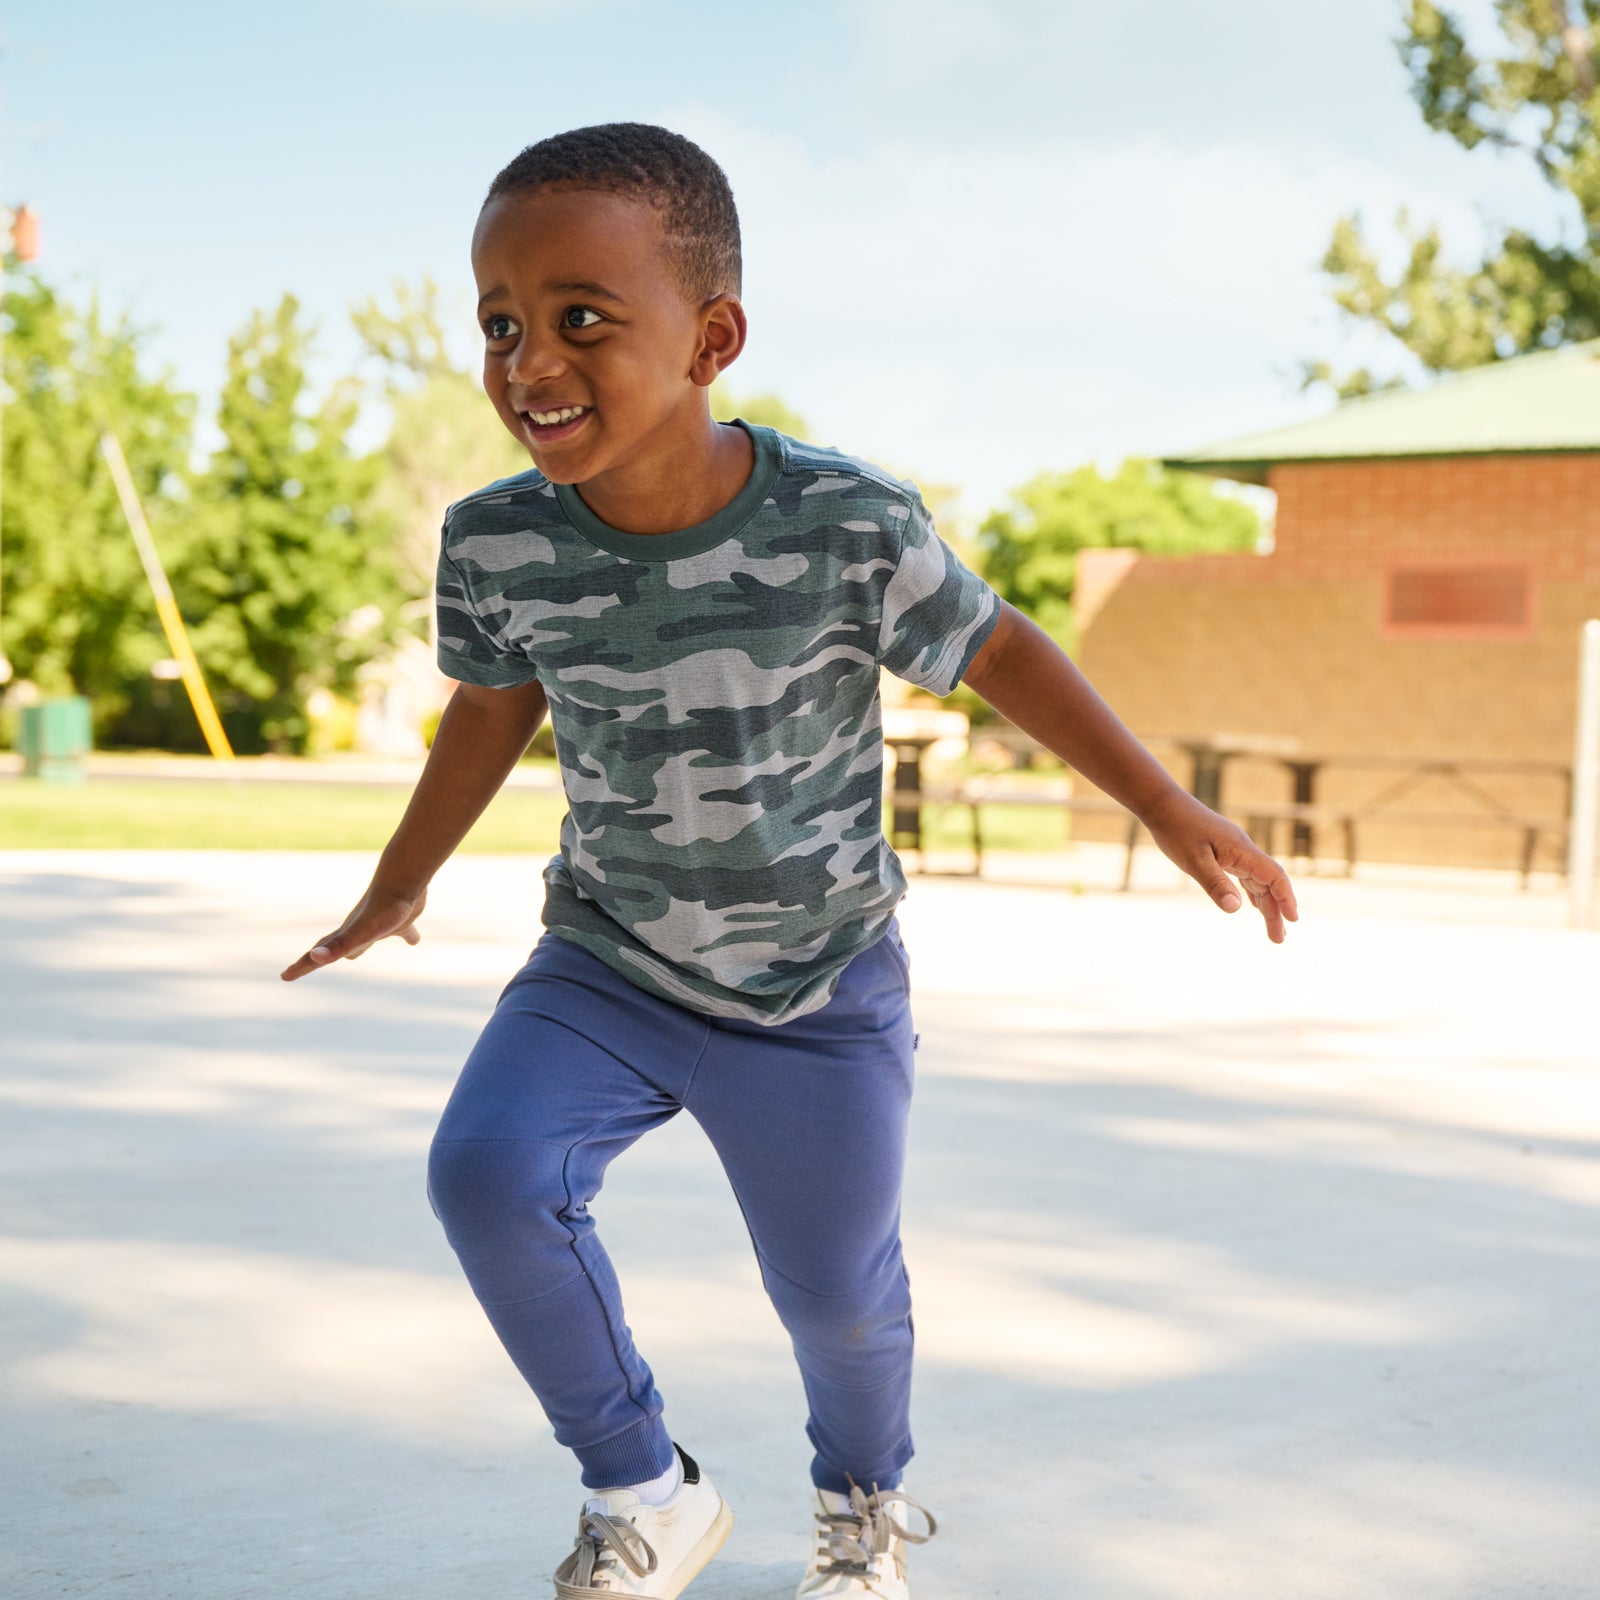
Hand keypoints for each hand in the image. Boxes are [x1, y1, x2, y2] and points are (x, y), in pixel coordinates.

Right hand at [279, 882, 428, 980]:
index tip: (284, 977)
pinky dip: (408, 936)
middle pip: (335, 948)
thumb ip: (338, 946)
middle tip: (311, 964)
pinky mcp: (402, 920)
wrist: (404, 880)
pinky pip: (403, 932)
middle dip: (322, 958)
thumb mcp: (358, 934)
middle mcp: (358, 930)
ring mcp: (379, 924)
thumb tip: (314, 956)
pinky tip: (414, 941)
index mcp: (346, 936)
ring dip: (357, 949)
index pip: (318, 955)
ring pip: (364, 940)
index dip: (302, 966)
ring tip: (353, 957)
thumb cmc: (382, 909)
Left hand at [1139, 789, 1298, 942]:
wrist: (1162, 804)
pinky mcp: (1225, 850)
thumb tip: (1235, 910)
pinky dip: (1252, 892)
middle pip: (1269, 883)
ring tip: (1272, 930)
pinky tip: (1253, 906)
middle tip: (1279, 940)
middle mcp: (1243, 850)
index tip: (1293, 919)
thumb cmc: (1176, 830)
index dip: (1286, 897)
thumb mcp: (1194, 861)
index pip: (1274, 875)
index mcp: (1241, 850)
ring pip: (1258, 881)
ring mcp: (1235, 850)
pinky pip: (1246, 875)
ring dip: (1266, 905)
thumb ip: (1215, 884)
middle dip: (1276, 911)